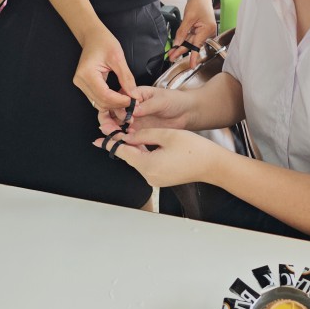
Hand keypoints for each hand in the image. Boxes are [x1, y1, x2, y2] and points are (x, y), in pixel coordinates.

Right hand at [73, 25, 141, 110]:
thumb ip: (126, 78)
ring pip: (99, 103)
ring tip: (128, 101)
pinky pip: (97, 98)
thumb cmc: (104, 42)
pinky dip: (109, 101)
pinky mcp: (84, 85)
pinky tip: (120, 98)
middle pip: (101, 102)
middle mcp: (80, 81)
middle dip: (118, 105)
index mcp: (86, 73)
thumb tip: (134, 96)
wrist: (92, 36)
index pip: (104, 95)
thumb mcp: (118, 57)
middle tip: (134, 103)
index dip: (120, 101)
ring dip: (114, 105)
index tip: (133, 101)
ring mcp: (81, 84)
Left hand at [94, 127, 220, 187]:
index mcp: (148, 165)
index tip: (97, 140)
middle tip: (114, 129)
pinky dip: (143, 153)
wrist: (212, 165)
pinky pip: (148, 164)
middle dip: (123, 143)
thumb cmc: (194, 149)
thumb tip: (129, 135)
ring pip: (139, 160)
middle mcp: (149, 176)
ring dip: (134, 147)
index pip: (123, 153)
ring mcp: (156, 179)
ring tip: (128, 133)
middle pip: (130, 157)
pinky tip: (143, 143)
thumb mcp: (166, 135)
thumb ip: (144, 134)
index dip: (110, 144)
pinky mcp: (162, 178)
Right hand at [98, 85, 190, 135]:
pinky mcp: (138, 130)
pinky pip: (126, 135)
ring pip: (117, 125)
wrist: (186, 113)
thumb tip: (134, 110)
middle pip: (113, 112)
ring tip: (112, 135)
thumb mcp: (161, 100)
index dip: (114, 106)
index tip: (119, 114)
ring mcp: (134, 119)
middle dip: (108, 120)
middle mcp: (132, 106)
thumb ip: (147, 105)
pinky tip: (121, 141)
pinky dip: (121, 138)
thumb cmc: (175, 101)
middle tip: (108, 128)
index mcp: (135, 94)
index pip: (118, 98)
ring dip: (112, 130)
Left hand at [169, 0, 216, 65]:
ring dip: (181, 46)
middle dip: (181, 50)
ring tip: (171, 53)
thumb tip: (177, 43)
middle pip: (193, 44)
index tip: (191, 65)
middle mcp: (208, 32)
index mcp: (207, 30)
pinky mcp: (200, 29)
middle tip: (172, 57)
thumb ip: (182, 31)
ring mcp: (204, 31)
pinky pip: (191, 37)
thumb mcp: (188, 17)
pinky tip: (177, 45)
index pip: (197, 44)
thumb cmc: (198, 2)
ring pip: (191, 41)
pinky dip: (184, 40)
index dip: (193, 56)